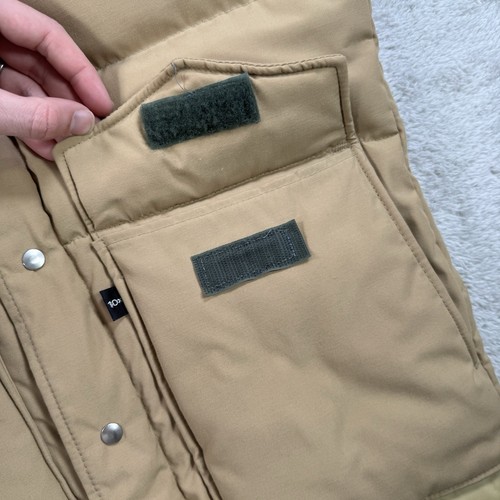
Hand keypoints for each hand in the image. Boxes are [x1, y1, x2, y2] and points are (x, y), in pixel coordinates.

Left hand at [0, 0, 112, 159]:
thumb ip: (32, 114)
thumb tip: (84, 123)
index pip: (49, 36)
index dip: (81, 73)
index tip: (102, 106)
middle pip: (42, 61)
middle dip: (67, 101)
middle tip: (89, 131)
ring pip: (28, 81)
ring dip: (50, 117)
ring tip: (68, 147)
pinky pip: (10, 94)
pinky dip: (28, 120)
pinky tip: (45, 146)